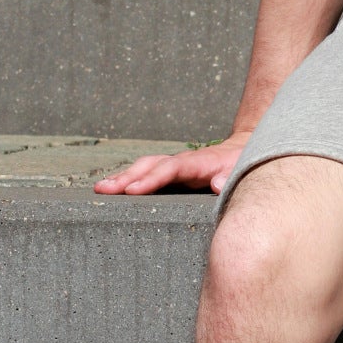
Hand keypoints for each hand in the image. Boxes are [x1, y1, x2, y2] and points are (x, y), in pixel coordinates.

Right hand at [94, 134, 250, 196]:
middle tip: (103, 190)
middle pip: (150, 166)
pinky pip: (147, 173)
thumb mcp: (242, 171)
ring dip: (122, 177)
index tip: (132, 190)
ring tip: (100, 189)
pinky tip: (113, 189)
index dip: (152, 179)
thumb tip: (218, 185)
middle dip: (126, 178)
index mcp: (198, 164)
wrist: (242, 151)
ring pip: (144, 168)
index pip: (170, 169)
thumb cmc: (242, 165)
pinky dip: (129, 179)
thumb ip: (230, 178)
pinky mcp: (171, 173)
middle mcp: (181, 162)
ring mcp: (174, 166)